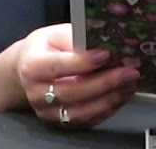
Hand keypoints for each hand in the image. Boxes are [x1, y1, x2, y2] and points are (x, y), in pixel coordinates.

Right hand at [13, 23, 139, 128]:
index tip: (106, 55)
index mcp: (32, 65)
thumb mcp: (55, 34)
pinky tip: (121, 96)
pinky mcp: (59, 122)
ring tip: (130, 84)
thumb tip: (105, 41)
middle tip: (129, 72)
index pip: (58, 66)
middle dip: (105, 82)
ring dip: (109, 99)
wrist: (26, 70)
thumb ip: (76, 37)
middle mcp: (36, 92)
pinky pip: (86, 121)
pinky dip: (106, 110)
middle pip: (72, 92)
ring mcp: (47, 111)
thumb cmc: (45, 48)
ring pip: (80, 111)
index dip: (83, 62)